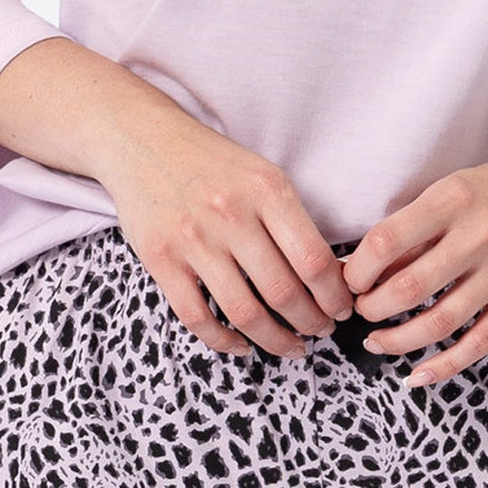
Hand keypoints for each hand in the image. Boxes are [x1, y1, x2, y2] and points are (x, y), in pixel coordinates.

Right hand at [101, 121, 355, 358]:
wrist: (145, 141)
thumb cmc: (214, 164)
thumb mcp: (263, 174)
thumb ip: (292, 220)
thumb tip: (331, 276)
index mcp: (266, 189)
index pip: (313, 260)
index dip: (334, 295)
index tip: (342, 309)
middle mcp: (231, 213)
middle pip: (283, 292)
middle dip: (311, 323)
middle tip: (322, 332)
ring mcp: (193, 239)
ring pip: (245, 312)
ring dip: (275, 340)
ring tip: (292, 346)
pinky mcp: (160, 259)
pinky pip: (197, 317)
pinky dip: (224, 341)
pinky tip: (242, 344)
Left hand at [340, 141, 487, 387]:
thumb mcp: (452, 190)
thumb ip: (413, 228)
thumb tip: (361, 269)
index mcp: (453, 199)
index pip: (387, 241)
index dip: (358, 270)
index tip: (349, 281)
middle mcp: (480, 234)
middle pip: (409, 288)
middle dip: (372, 309)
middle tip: (360, 312)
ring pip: (441, 322)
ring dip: (398, 340)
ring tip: (376, 341)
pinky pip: (480, 342)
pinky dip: (444, 365)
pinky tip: (416, 375)